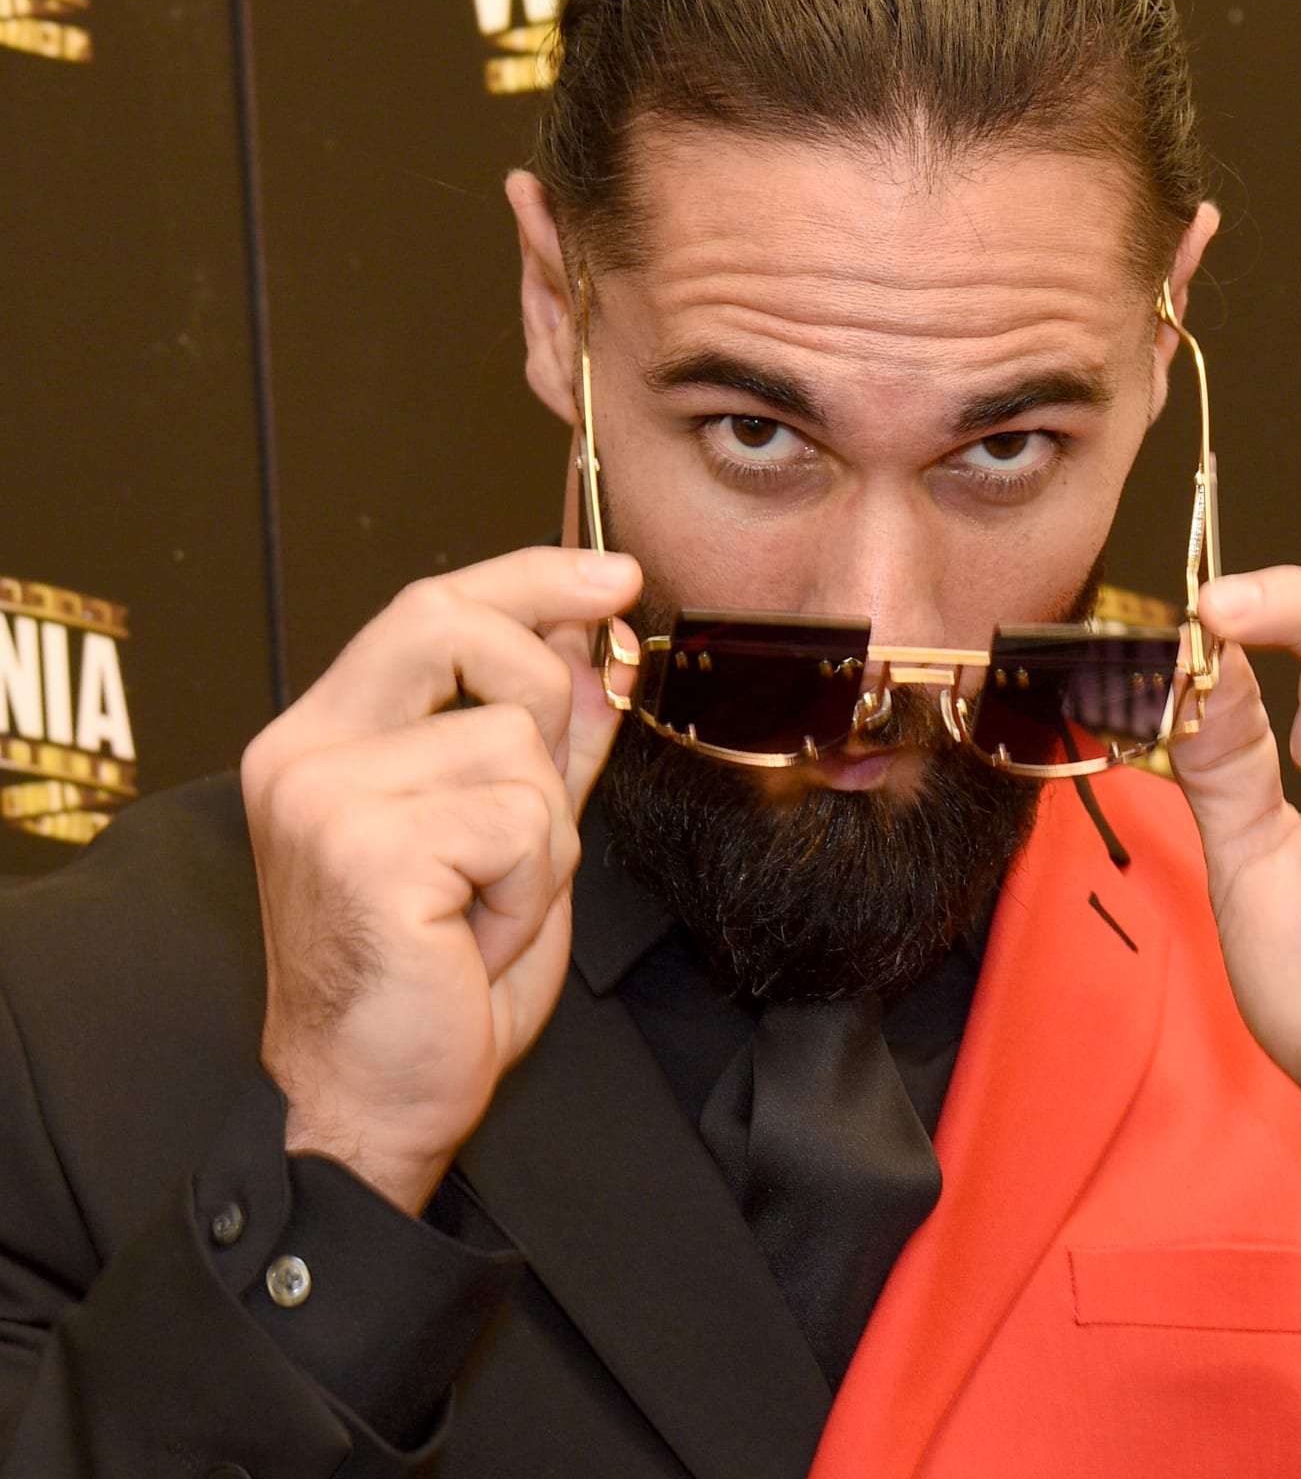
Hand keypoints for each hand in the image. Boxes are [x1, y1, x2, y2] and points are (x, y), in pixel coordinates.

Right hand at [240, 546, 640, 1213]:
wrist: (373, 1104)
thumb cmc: (432, 981)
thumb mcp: (506, 840)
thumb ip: (542, 743)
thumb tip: (595, 651)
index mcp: (325, 739)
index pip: (430, 610)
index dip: (532, 578)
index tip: (614, 577)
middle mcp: (306, 754)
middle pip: (451, 625)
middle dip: (542, 684)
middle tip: (543, 787)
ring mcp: (326, 799)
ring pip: (519, 746)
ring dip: (542, 840)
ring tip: (488, 907)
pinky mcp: (366, 852)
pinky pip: (523, 822)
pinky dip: (531, 888)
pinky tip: (478, 937)